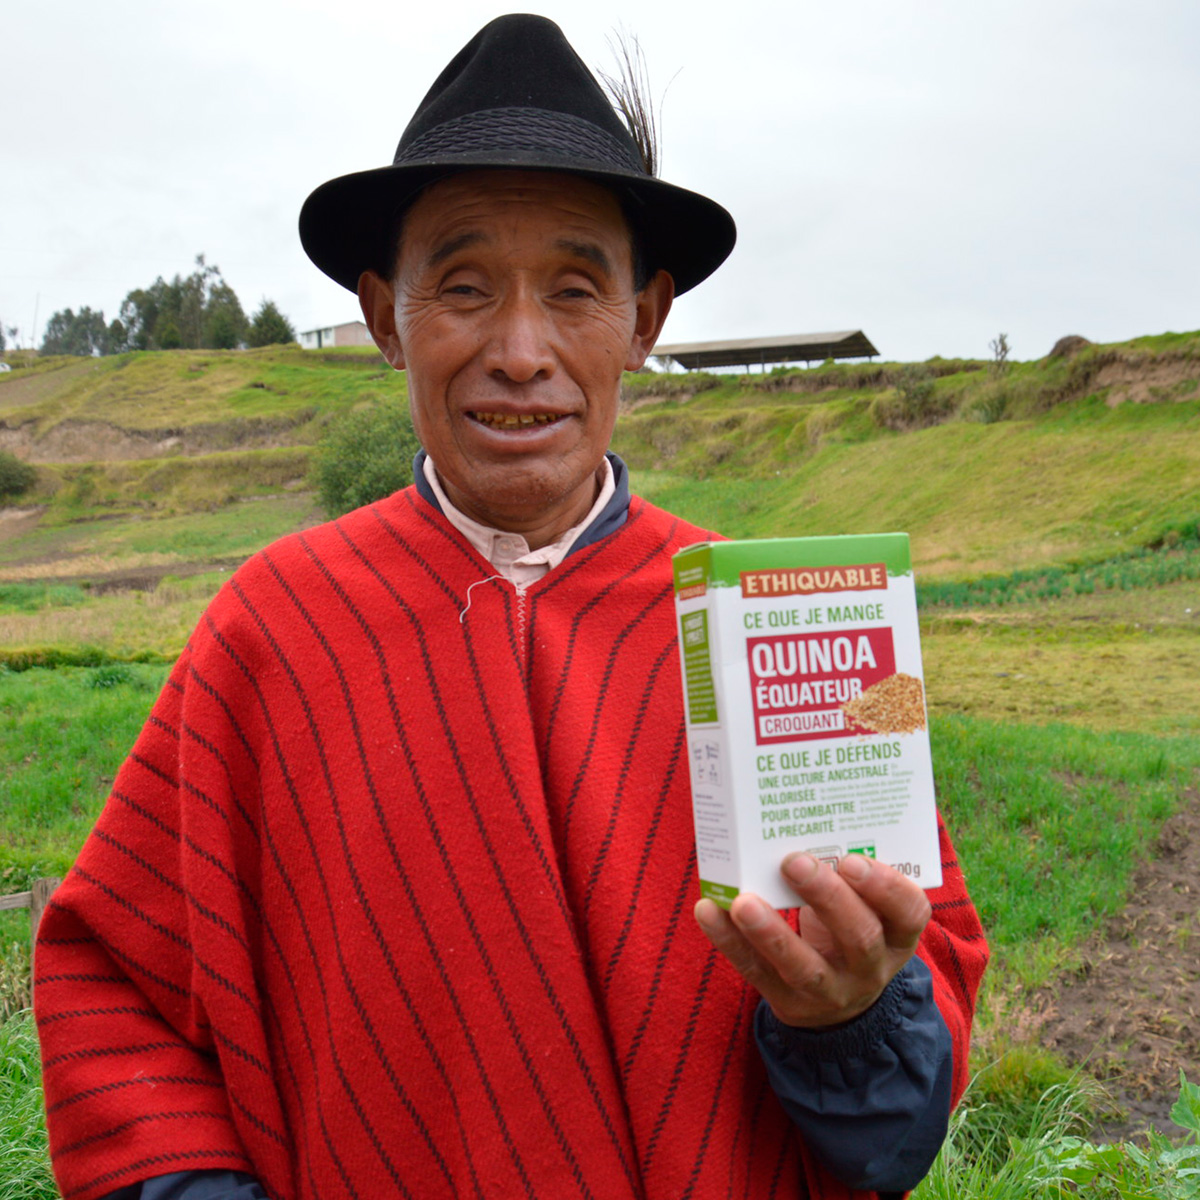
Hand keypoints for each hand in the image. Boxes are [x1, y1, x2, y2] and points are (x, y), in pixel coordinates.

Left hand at [694, 853, 930, 1028]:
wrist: (837, 1001)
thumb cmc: (848, 927)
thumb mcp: (866, 908)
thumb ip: (847, 874)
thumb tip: (800, 812)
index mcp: (897, 935)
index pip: (909, 913)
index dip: (885, 887)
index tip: (851, 859)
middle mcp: (870, 967)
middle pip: (858, 937)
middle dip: (826, 898)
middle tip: (792, 861)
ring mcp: (830, 991)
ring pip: (804, 966)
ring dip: (771, 932)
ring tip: (742, 901)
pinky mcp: (787, 1001)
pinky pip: (756, 972)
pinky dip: (730, 941)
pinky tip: (709, 910)